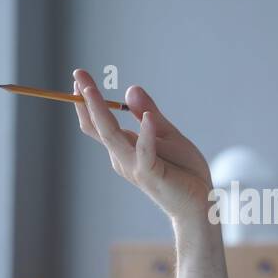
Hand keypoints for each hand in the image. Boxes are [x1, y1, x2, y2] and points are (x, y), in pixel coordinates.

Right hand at [72, 68, 213, 225]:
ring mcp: (134, 166)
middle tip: (77, 73)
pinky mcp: (151, 174)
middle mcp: (123, 157)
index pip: (99, 123)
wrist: (200, 203)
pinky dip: (146, 135)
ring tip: (91, 90)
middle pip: (99, 126)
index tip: (79, 76)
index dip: (87, 101)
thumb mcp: (167, 134)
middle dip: (87, 99)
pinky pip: (145, 152)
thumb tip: (130, 89)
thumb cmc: (184, 171)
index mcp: (125, 148)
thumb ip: (148, 113)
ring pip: (111, 136)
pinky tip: (148, 118)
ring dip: (101, 111)